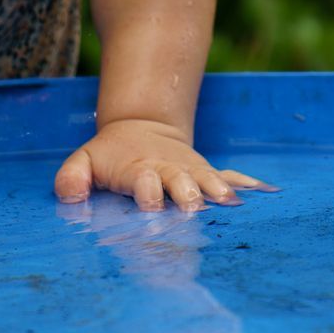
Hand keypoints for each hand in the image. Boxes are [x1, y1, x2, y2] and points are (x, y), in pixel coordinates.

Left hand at [53, 118, 276, 211]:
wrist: (143, 126)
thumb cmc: (110, 155)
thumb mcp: (83, 160)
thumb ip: (72, 177)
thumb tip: (71, 195)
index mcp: (137, 170)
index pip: (142, 181)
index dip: (146, 190)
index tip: (151, 202)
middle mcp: (167, 170)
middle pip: (179, 180)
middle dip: (187, 192)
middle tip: (193, 206)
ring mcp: (189, 171)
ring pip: (206, 179)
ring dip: (217, 189)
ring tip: (229, 202)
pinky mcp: (205, 173)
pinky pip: (228, 176)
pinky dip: (244, 183)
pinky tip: (262, 192)